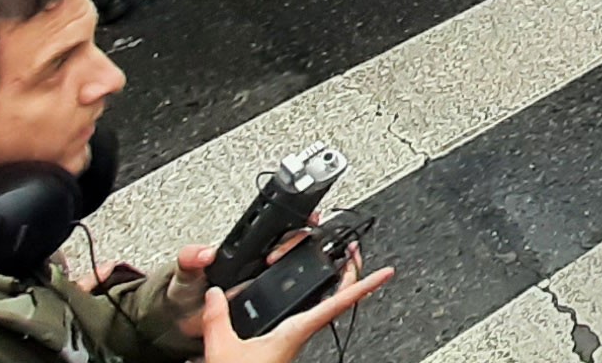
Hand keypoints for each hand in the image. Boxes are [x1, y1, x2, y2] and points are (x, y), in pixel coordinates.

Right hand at [197, 259, 394, 362]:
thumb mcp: (224, 348)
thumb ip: (218, 319)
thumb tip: (215, 294)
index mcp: (297, 330)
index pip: (340, 303)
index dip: (366, 286)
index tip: (386, 272)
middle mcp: (303, 333)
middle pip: (340, 300)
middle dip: (353, 275)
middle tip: (357, 254)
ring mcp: (297, 338)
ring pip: (327, 307)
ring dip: (337, 285)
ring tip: (341, 264)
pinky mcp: (287, 342)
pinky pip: (311, 314)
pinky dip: (318, 297)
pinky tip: (312, 290)